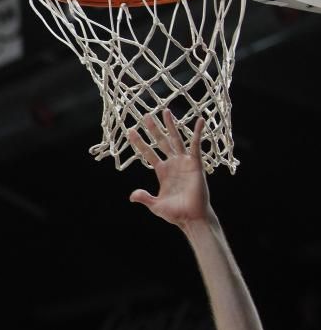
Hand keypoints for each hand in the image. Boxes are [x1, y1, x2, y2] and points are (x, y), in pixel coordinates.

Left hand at [128, 110, 209, 226]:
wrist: (192, 218)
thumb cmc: (176, 213)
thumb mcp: (156, 205)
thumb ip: (145, 198)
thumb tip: (132, 196)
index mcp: (162, 171)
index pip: (148, 153)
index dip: (139, 142)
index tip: (130, 131)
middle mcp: (173, 164)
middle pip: (161, 141)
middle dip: (153, 128)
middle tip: (145, 115)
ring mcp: (184, 162)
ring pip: (176, 139)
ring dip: (171, 125)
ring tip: (166, 111)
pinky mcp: (196, 164)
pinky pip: (196, 145)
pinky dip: (197, 133)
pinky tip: (199, 120)